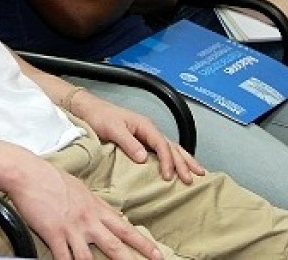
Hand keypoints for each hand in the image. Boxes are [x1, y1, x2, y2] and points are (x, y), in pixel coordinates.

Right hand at [8, 158, 162, 259]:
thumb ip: (94, 204)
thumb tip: (105, 213)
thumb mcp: (80, 189)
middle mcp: (88, 219)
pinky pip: (64, 258)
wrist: (28, 173)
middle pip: (115, 245)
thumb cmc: (51, 177)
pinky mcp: (54, 233)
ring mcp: (71, 228)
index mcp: (96, 207)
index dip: (142, 243)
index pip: (125, 228)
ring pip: (90, 258)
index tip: (156, 254)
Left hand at [73, 91, 203, 184]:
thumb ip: (128, 142)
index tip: (169, 176)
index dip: (167, 161)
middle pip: (172, 146)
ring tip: (198, 173)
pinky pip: (161, 150)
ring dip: (184, 160)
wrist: (89, 109)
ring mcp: (146, 135)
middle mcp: (149, 129)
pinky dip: (172, 159)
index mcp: (145, 125)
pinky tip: (177, 167)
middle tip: (192, 179)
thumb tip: (144, 159)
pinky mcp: (141, 140)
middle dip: (184, 162)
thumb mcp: (112, 129)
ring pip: (170, 148)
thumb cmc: (100, 116)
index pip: (162, 145)